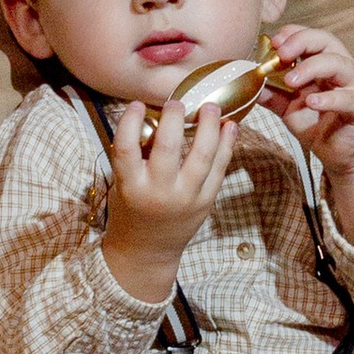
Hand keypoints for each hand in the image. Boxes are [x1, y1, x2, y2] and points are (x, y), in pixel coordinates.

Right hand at [99, 92, 235, 300]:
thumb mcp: (123, 184)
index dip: (130, 123)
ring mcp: (186, 198)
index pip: (126, 150)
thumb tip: (159, 115)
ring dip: (209, 127)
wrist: (147, 252)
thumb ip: (137, 156)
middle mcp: (159, 193)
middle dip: (175, 118)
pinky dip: (227, 145)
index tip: (136, 104)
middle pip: (168, 148)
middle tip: (177, 101)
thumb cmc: (132, 210)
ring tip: (211, 107)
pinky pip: (219, 169)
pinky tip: (229, 127)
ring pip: (202, 156)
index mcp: (131, 187)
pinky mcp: (206, 202)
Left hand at [263, 24, 353, 239]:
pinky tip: (312, 102)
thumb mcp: (289, 109)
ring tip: (291, 80)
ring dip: (312, 67)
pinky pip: (349, 98)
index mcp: (325, 63)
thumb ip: (273, 94)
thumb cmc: (318, 127)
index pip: (312, 37)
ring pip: (339, 64)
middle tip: (281, 54)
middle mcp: (343, 68)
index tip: (274, 41)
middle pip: (327, 41)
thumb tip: (249, 83)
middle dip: (302, 41)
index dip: (293, 33)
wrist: (340, 157)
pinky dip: (330, 98)